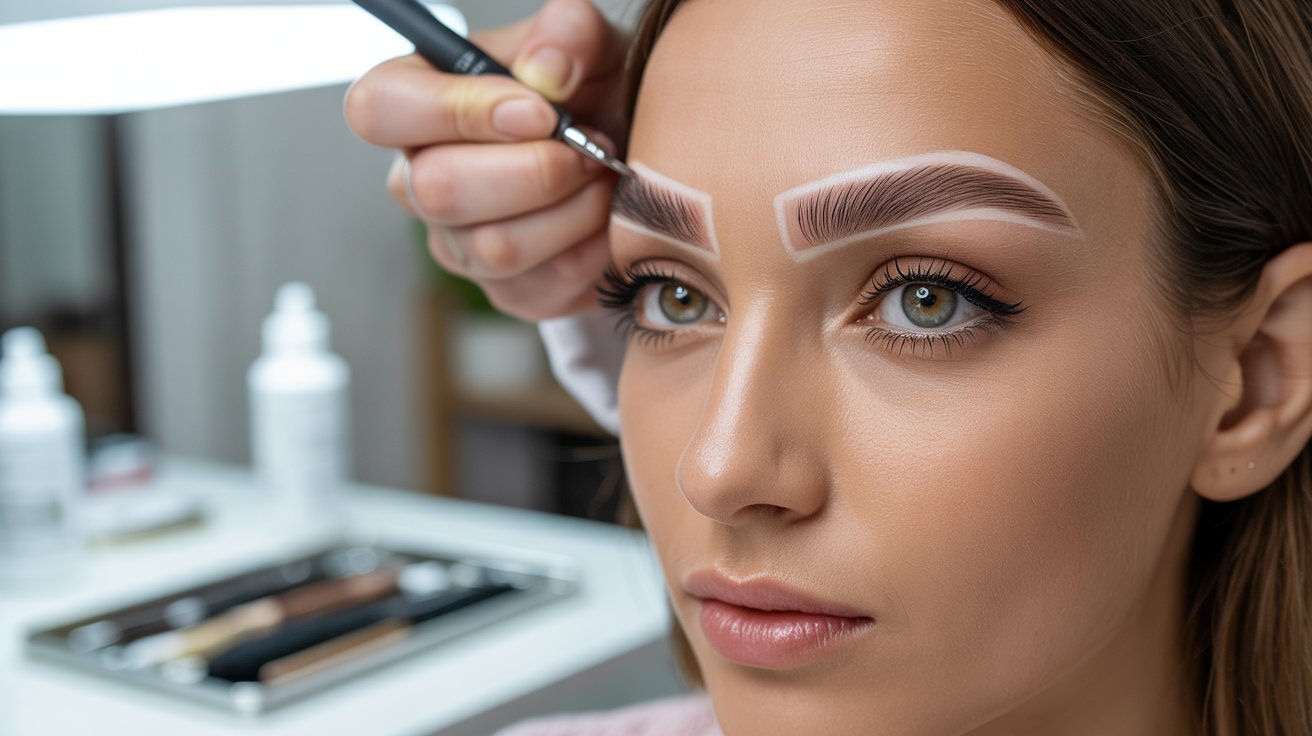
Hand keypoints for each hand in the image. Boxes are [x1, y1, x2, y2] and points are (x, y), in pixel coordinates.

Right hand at [344, 0, 627, 320]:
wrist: (635, 159)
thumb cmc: (593, 93)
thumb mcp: (590, 43)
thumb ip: (568, 31)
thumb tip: (546, 71)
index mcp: (414, 103)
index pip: (378, 110)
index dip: (455, 112)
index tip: (538, 112)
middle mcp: (418, 181)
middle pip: (439, 191)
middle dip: (537, 170)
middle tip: (592, 146)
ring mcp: (458, 245)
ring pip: (496, 247)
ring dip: (574, 210)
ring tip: (605, 177)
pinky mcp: (507, 292)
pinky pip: (543, 285)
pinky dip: (594, 249)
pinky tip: (608, 218)